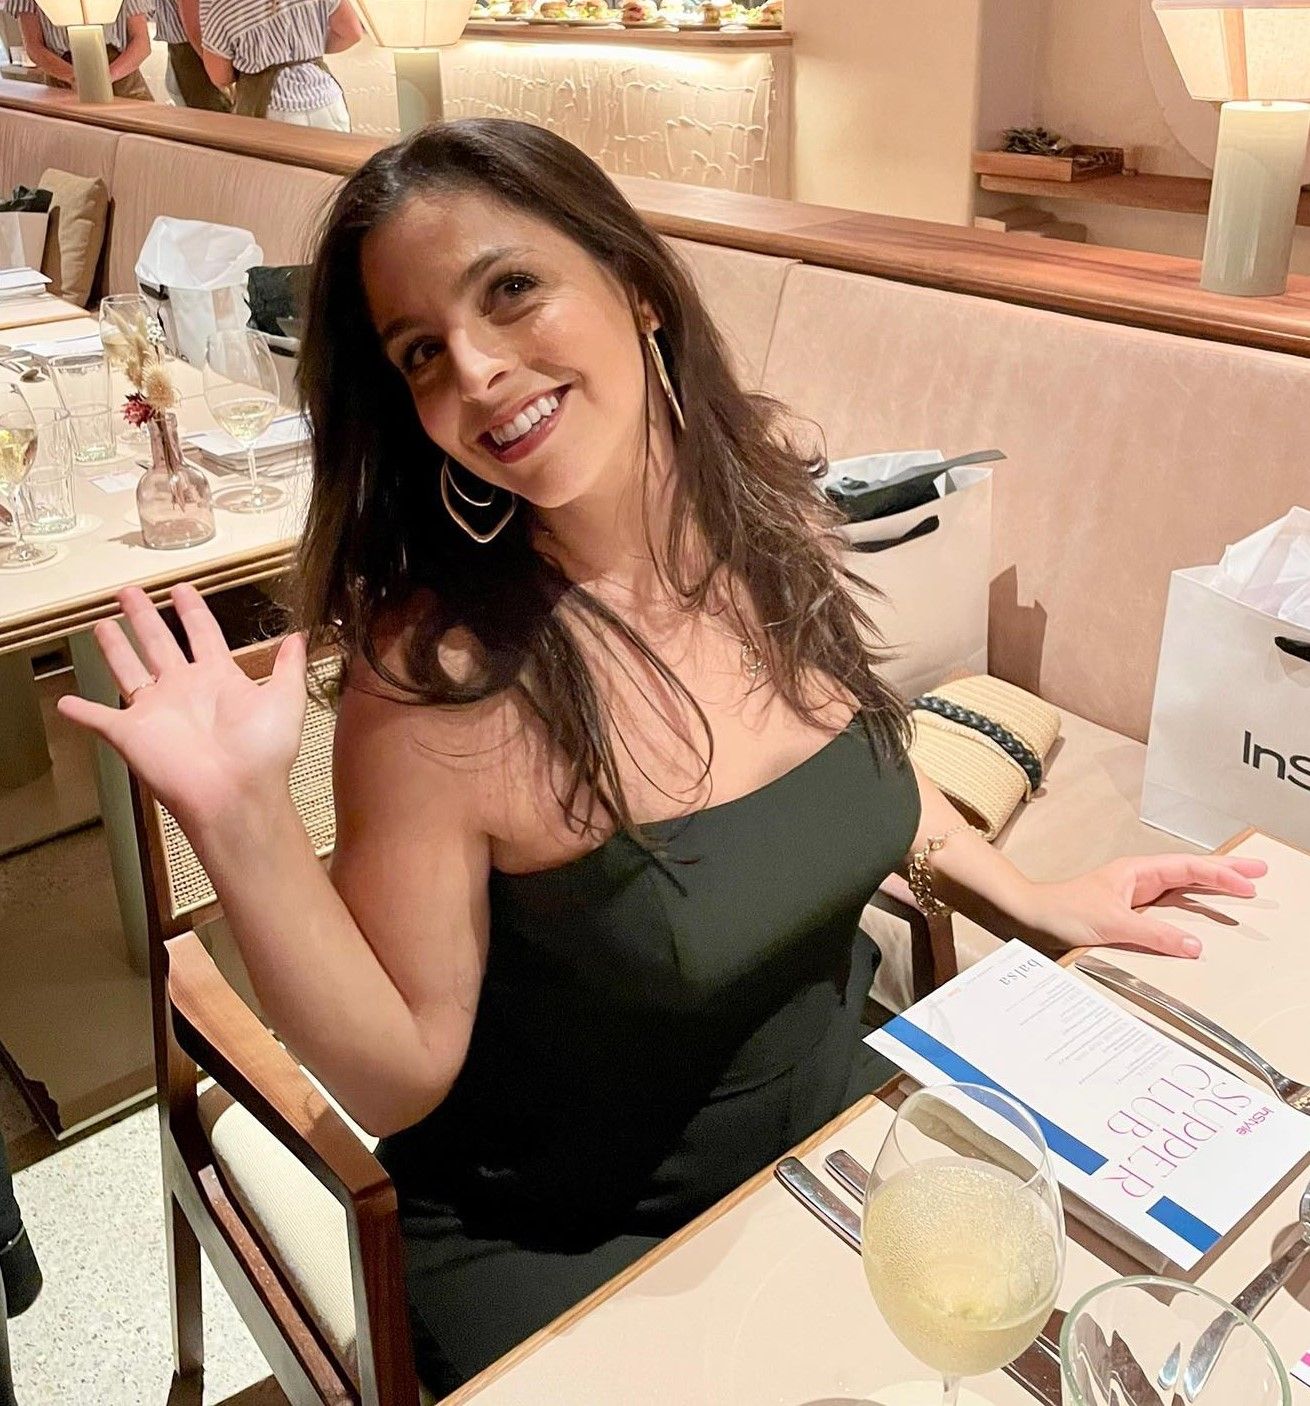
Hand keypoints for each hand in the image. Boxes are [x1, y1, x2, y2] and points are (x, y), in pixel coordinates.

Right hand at [56, 584, 307, 831]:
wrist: (236, 794)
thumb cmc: (263, 755)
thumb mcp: (285, 700)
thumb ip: (289, 666)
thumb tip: (302, 637)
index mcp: (219, 678)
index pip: (202, 633)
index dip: (192, 610)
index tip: (182, 589)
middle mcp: (184, 690)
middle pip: (158, 642)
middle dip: (144, 616)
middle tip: (130, 592)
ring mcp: (156, 711)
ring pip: (127, 669)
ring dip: (114, 648)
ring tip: (103, 625)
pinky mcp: (130, 733)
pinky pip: (99, 719)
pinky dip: (81, 712)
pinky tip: (66, 702)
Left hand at [1023, 853, 1266, 958]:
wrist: (1030, 917)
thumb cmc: (1062, 911)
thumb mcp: (1112, 924)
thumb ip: (1153, 934)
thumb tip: (1193, 944)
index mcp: (1136, 872)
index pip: (1188, 868)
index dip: (1221, 874)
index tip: (1249, 881)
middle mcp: (1138, 880)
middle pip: (1190, 873)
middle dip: (1225, 872)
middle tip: (1260, 873)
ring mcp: (1134, 897)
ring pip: (1181, 889)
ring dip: (1210, 889)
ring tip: (1241, 890)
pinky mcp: (1127, 914)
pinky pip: (1168, 909)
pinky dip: (1190, 910)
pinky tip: (1202, 917)